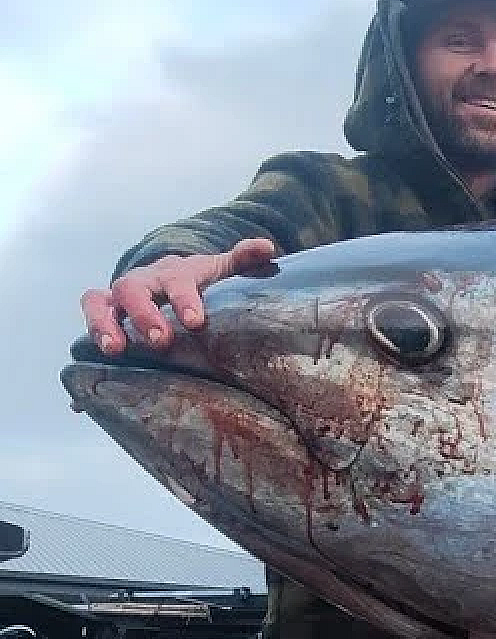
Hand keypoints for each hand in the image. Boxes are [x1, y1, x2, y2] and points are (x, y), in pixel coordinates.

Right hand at [81, 238, 275, 354]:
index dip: (184, 299)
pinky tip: (86, 391)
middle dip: (143, 314)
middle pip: (131, 289)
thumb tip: (267, 248)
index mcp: (171, 272)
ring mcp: (117, 301)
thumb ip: (242, 259)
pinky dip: (87, 357)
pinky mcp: (105, 319)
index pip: (175, 280)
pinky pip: (88, 330)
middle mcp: (140, 282)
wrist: (169, 279)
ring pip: (98, 304)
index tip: (196, 321)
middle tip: (159, 341)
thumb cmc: (199, 280)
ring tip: (114, 352)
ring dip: (102, 326)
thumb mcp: (221, 269)